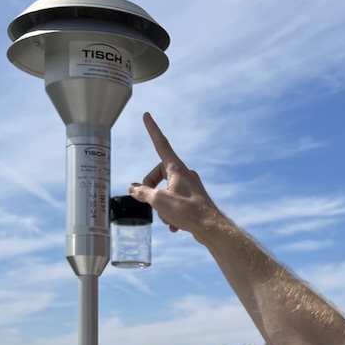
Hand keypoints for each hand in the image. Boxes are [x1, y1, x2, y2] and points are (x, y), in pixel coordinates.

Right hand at [129, 112, 223, 241]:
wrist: (211, 228)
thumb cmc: (187, 212)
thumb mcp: (159, 201)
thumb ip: (143, 192)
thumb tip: (133, 187)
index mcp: (176, 168)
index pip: (161, 143)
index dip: (152, 130)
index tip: (147, 116)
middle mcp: (185, 173)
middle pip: (159, 174)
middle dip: (151, 189)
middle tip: (149, 201)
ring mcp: (190, 186)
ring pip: (167, 191)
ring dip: (162, 206)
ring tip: (168, 219)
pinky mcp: (194, 198)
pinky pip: (177, 201)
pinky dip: (172, 213)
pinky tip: (174, 227)